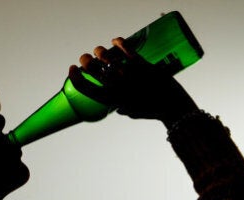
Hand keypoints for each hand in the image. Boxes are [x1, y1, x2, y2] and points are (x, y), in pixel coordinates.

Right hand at [69, 38, 198, 127]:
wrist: (172, 105)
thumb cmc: (153, 111)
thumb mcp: (133, 114)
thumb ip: (123, 110)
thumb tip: (118, 108)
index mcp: (111, 99)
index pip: (84, 87)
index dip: (74, 77)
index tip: (72, 69)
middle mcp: (116, 86)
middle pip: (91, 68)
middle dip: (85, 61)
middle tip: (86, 59)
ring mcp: (127, 74)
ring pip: (105, 56)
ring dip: (99, 51)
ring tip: (100, 51)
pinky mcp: (140, 64)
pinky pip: (125, 49)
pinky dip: (119, 42)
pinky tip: (116, 41)